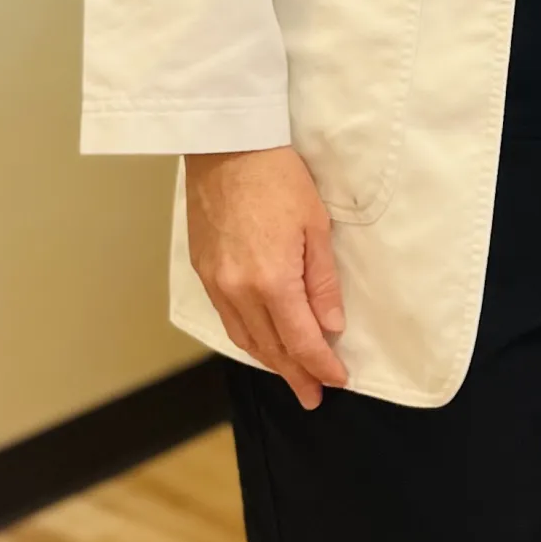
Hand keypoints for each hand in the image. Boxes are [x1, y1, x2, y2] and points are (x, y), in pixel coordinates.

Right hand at [184, 145, 348, 408]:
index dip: (320, 365)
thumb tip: (331, 325)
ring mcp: (216, 282)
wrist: (227, 145)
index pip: (300, 340)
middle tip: (313, 396)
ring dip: (269, 361)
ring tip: (290, 376)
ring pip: (244, 337)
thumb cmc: (277, 177)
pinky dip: (246, 337)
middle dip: (295, 374)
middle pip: (270, 347)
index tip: (337, 381)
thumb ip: (322, 281)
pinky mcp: (203, 270)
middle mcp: (238, 290)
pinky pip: (226, 318)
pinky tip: (260, 342)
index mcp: (271, 280)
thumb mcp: (316, 225)